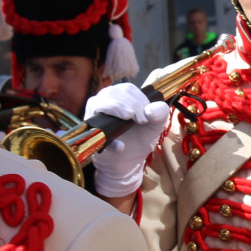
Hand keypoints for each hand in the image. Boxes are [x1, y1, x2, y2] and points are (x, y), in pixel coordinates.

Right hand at [84, 83, 169, 198]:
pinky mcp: (90, 133)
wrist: (128, 162)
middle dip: (131, 104)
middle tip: (142, 120)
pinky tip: (120, 146)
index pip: (127, 89)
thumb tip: (150, 109)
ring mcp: (93, 115)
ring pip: (100, 102)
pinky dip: (108, 138)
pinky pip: (95, 128)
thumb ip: (160, 114)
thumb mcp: (155, 127)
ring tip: (130, 121)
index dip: (139, 99)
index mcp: (120, 96)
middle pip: (113, 92)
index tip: (147, 115)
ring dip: (118, 109)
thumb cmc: (139, 139)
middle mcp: (104, 101)